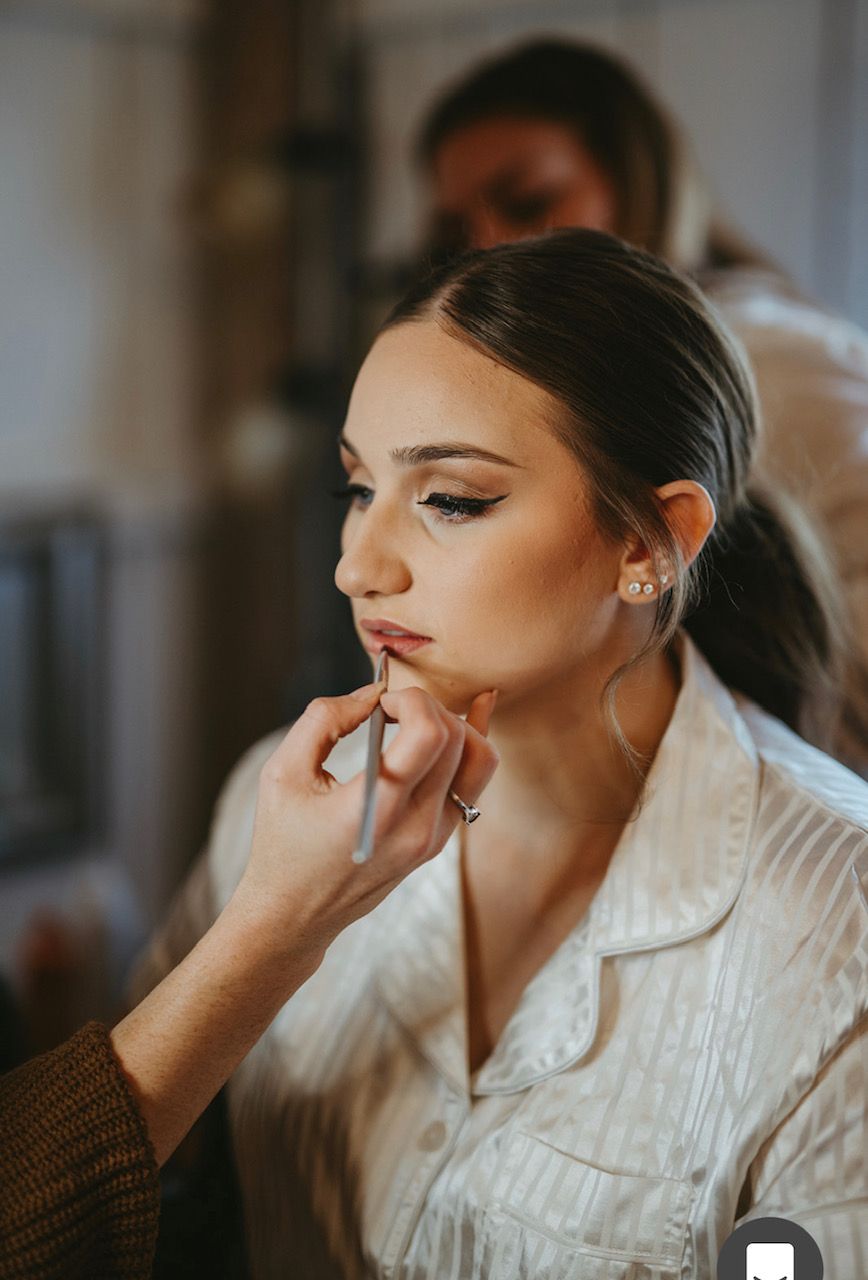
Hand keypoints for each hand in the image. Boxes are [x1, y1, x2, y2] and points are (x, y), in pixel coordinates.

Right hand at [233, 679, 498, 964]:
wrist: (294, 915)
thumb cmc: (281, 843)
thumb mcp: (282, 772)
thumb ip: (324, 719)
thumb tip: (372, 693)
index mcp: (377, 809)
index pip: (430, 734)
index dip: (411, 700)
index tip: (379, 703)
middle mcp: (416, 827)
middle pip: (457, 738)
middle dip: (427, 706)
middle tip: (390, 709)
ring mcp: (434, 838)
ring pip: (479, 759)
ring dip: (454, 724)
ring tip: (416, 720)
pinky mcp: (439, 842)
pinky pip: (474, 784)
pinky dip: (469, 747)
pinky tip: (465, 718)